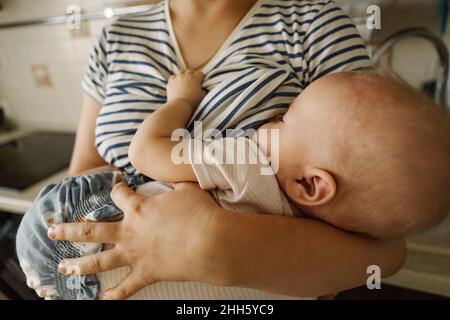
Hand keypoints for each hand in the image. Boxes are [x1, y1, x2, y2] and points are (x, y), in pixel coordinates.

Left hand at [47, 182, 220, 299]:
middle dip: (69, 229)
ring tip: (63, 266)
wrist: (209, 242)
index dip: (116, 189)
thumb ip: (176, 182)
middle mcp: (129, 231)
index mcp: (139, 208)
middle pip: (91, 229)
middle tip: (54, 230)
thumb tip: (175, 176)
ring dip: (77, 264)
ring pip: (98, 261)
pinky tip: (101, 300)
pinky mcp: (146, 274)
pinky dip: (113, 296)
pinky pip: (125, 289)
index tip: (115, 186)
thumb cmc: (200, 213)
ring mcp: (134, 254)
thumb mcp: (188, 189)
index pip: (119, 195)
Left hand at [167, 70, 204, 106]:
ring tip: (185, 79)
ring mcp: (177, 78)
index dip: (201, 77)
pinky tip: (177, 81)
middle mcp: (186, 76)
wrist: (180, 105)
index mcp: (195, 79)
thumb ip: (202, 90)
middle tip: (194, 79)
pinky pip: (173, 76)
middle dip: (193, 74)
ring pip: (181, 72)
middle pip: (190, 71)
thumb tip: (202, 88)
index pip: (200, 73)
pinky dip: (175, 78)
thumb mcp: (202, 96)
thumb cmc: (192, 101)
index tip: (201, 81)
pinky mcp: (171, 82)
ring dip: (184, 74)